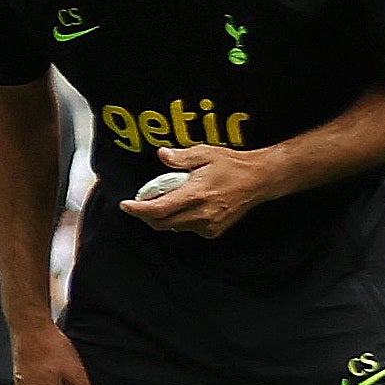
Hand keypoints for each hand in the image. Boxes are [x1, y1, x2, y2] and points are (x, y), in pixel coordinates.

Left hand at [117, 141, 276, 238]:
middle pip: (161, 223)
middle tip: (140, 204)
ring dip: (163, 217)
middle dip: (145, 215)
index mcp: (196, 195)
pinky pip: (188, 229)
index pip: (158, 209)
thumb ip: (181, 157)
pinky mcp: (214, 231)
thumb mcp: (205, 153)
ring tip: (165, 200)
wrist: (260, 179)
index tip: (125, 205)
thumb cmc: (233, 165)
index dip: (137, 210)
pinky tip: (185, 207)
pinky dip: (180, 220)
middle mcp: (202, 214)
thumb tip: (162, 155)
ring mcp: (209, 225)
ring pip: (174, 227)